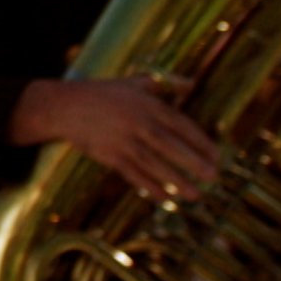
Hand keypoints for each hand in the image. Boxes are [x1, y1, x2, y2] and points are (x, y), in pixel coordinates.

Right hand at [13, 75, 217, 200]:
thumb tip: (191, 83)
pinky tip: (166, 198)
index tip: (217, 156)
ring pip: (155, 164)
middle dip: (194, 163)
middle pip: (171, 146)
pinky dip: (150, 187)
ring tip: (196, 195)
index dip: (201, 141)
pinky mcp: (109, 156)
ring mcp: (123, 141)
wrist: (63, 107)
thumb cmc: (101, 93)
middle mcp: (137, 123)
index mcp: (147, 104)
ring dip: (176, 181)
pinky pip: (133, 174)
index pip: (181, 125)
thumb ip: (164, 85)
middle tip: (214, 178)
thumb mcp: (133, 82)